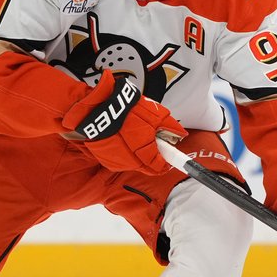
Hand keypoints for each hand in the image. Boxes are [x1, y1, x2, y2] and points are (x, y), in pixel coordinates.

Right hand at [61, 70, 185, 173]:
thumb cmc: (124, 109)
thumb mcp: (153, 114)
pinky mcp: (105, 159)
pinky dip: (124, 152)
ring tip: (133, 135)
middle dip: (152, 156)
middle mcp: (129, 161)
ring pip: (134, 163)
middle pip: (147, 167)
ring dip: (138, 154)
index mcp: (143, 151)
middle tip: (152, 140)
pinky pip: (121, 159)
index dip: (166, 161)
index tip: (171, 158)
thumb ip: (170, 127)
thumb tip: (181, 135)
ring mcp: (116, 161)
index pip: (159, 166)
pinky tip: (122, 138)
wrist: (94, 109)